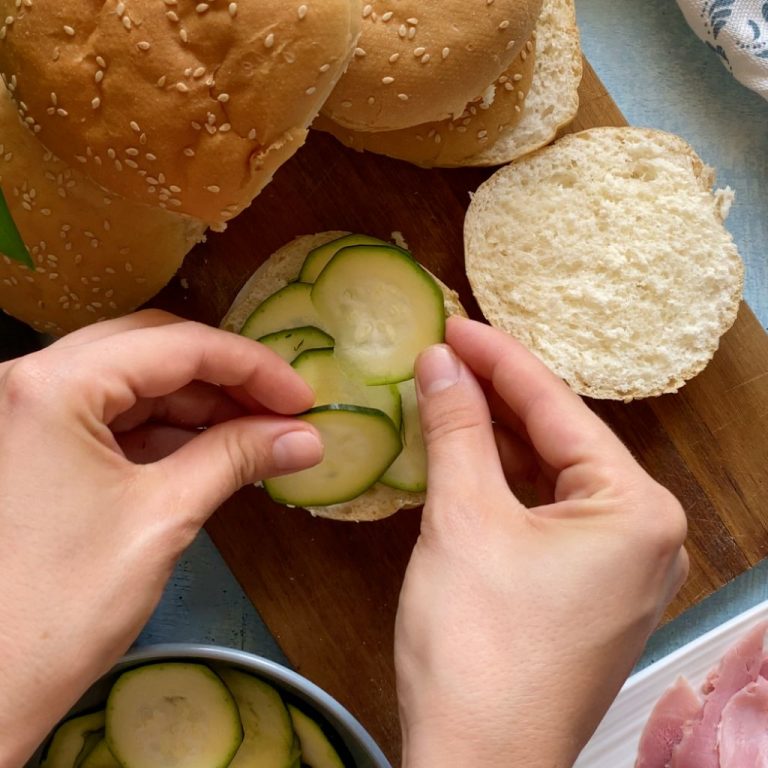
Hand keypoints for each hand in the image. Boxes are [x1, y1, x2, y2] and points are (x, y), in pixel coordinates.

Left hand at [0, 311, 322, 766]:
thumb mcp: (164, 517)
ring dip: (199, 405)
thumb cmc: (62, 607)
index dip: (253, 366)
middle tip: (282, 411)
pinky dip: (165, 429)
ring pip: (133, 381)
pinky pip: (112, 417)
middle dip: (225, 379)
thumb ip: (237, 457)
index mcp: (52, 386)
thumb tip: (305, 437)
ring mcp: (26, 414)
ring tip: (257, 435)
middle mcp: (29, 383)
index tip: (303, 397)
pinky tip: (212, 451)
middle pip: (152, 349)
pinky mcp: (32, 447)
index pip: (177, 346)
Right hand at [395, 316, 687, 767]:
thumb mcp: (462, 518)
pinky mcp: (589, 591)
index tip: (453, 325)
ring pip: (551, 477)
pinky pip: (547, 513)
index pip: (557, 407)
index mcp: (636, 508)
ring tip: (449, 393)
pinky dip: (505, 483)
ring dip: (497, 437)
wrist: (476, 764)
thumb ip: (457, 428)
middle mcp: (645, 534)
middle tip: (445, 355)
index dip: (497, 358)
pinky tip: (468, 454)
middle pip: (559, 439)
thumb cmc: (477, 644)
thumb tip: (440, 364)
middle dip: (498, 395)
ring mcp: (620, 567)